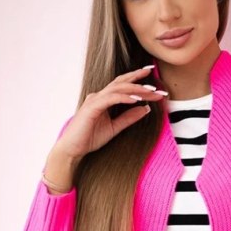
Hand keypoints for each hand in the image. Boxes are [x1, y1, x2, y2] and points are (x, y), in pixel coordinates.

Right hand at [53, 66, 167, 161]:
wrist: (72, 149)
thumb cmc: (89, 138)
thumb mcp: (114, 128)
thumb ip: (129, 118)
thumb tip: (145, 109)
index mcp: (104, 99)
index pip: (123, 85)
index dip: (138, 80)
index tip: (155, 82)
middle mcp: (99, 96)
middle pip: (123, 83)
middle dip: (141, 81)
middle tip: (158, 86)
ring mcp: (95, 100)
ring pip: (119, 88)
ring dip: (136, 89)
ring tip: (151, 92)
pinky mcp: (92, 107)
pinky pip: (111, 98)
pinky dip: (125, 97)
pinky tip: (136, 99)